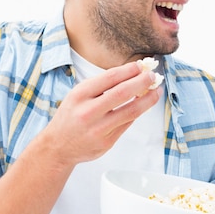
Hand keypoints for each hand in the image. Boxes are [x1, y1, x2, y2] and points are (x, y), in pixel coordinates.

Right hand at [43, 60, 162, 165]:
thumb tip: (132, 73)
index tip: (141, 66)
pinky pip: (127, 124)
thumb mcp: (78, 95)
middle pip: (123, 93)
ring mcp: (97, 129)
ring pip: (131, 111)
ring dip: (148, 99)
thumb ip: (101, 85)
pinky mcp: (106, 143)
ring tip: (156, 91)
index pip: (110, 77)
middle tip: (153, 76)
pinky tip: (143, 105)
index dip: (129, 70)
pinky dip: (137, 112)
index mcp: (79, 95)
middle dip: (142, 82)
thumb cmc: (71, 116)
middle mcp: (88, 112)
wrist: (57, 147)